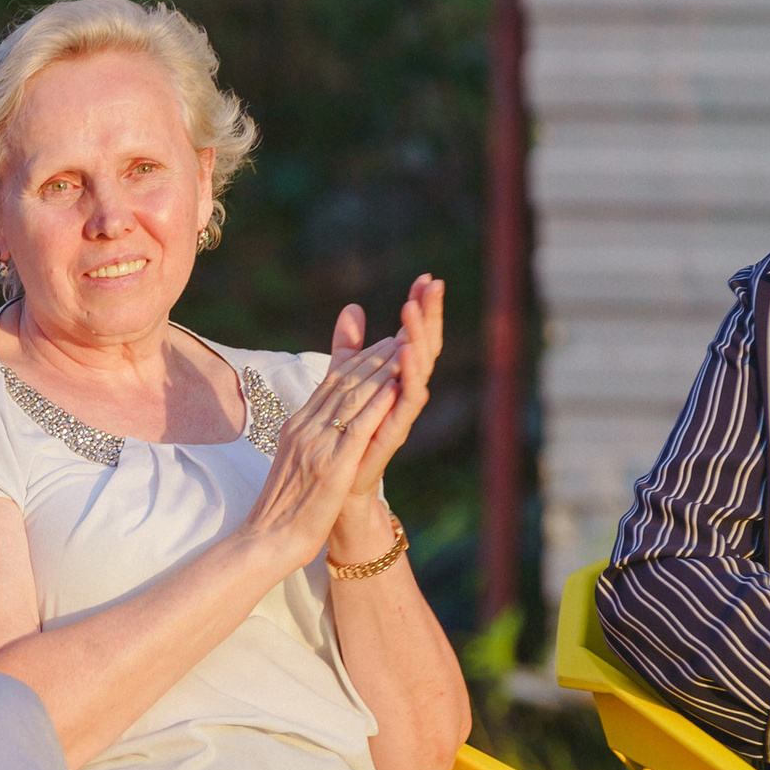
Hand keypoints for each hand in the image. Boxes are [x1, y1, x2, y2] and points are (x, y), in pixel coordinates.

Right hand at [245, 333, 409, 569]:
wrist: (268, 539)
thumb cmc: (283, 507)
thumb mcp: (295, 462)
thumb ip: (308, 436)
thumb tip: (319, 422)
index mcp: (297, 426)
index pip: (330, 383)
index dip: (358, 360)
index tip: (381, 343)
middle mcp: (306, 428)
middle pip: (343, 382)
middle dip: (373, 356)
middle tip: (399, 335)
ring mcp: (318, 445)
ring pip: (352, 398)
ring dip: (380, 371)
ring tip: (404, 350)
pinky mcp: (333, 466)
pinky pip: (357, 428)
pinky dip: (377, 404)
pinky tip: (395, 388)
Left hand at [323, 278, 441, 544]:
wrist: (337, 491)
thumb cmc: (344, 440)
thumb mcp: (344, 381)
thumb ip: (350, 347)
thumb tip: (353, 308)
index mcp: (394, 380)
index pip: (412, 335)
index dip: (420, 308)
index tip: (425, 277)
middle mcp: (403, 394)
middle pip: (422, 347)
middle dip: (428, 315)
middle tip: (432, 284)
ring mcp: (400, 413)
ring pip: (417, 370)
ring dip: (416, 339)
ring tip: (412, 311)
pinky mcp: (392, 434)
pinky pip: (405, 403)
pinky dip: (408, 378)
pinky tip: (405, 355)